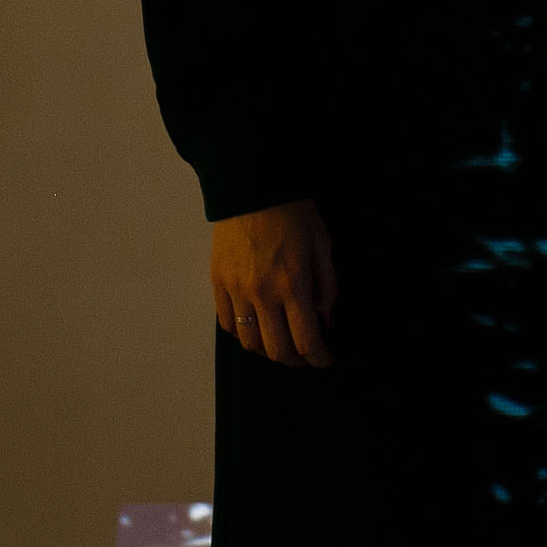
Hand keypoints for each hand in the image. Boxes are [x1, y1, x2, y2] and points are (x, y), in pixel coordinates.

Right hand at [210, 199, 338, 367]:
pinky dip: (244, 334)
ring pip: (250, 343)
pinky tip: (258, 325)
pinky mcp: (218, 283)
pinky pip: (228, 324)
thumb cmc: (292, 211)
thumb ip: (327, 286)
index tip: (326, 358)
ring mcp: (236, 290)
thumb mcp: (323, 244)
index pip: (306, 341)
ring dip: (269, 350)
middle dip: (297, 360)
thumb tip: (325, 321)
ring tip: (282, 341)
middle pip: (277, 351)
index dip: (320, 358)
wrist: (251, 186)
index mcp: (293, 283)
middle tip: (307, 353)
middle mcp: (262, 293)